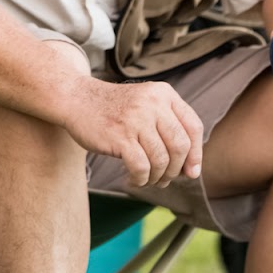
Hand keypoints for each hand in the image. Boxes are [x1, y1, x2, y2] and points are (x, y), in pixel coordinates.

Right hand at [63, 78, 203, 188]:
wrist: (76, 98)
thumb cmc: (114, 109)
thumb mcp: (145, 105)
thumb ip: (168, 127)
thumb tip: (191, 170)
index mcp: (163, 93)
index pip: (193, 126)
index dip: (196, 154)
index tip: (190, 172)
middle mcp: (152, 103)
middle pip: (180, 146)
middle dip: (175, 170)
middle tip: (164, 178)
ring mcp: (136, 118)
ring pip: (161, 160)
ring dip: (157, 177)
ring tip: (148, 178)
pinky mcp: (119, 136)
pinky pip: (142, 167)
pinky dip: (141, 179)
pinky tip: (134, 178)